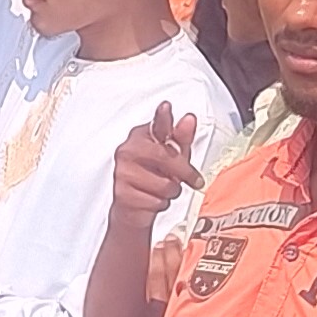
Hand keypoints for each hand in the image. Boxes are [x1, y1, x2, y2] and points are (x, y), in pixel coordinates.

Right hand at [109, 103, 203, 219]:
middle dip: (184, 172)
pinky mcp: (123, 193)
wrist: (132, 209)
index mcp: (141, 136)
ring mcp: (123, 172)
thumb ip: (182, 138)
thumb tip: (189, 119)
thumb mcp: (173, 157)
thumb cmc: (154, 178)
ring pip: (164, 183)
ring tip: (164, 190)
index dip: (163, 117)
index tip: (167, 107)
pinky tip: (153, 199)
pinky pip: (156, 200)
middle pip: (165, 156)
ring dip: (171, 191)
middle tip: (193, 179)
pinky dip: (161, 204)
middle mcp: (128, 151)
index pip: (157, 124)